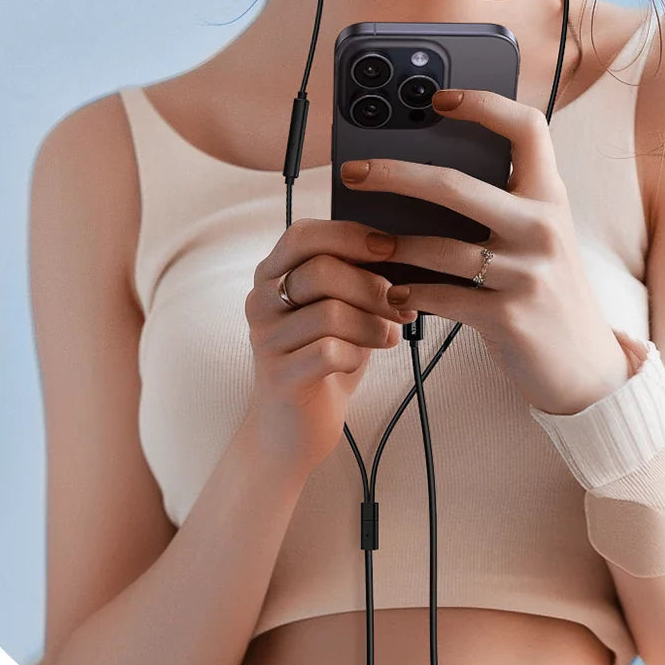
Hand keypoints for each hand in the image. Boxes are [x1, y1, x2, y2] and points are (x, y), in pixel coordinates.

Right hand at [244, 218, 417, 473]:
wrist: (294, 429)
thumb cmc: (324, 360)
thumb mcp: (339, 310)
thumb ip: (354, 279)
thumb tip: (400, 253)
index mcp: (272, 275)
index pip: (303, 236)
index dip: (349, 235)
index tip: (391, 247)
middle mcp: (260, 302)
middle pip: (321, 271)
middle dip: (373, 286)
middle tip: (403, 305)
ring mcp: (265, 340)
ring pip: (331, 313)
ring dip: (373, 325)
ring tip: (389, 337)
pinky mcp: (278, 377)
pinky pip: (329, 352)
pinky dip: (356, 355)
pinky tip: (356, 362)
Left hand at [338, 88, 631, 415]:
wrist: (586, 366)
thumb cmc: (548, 290)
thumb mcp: (539, 237)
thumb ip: (504, 202)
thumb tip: (423, 176)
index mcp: (550, 197)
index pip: (527, 128)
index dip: (484, 103)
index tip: (439, 99)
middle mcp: (543, 227)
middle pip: (456, 184)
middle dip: (395, 174)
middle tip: (355, 171)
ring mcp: (527, 272)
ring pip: (440, 247)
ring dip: (393, 246)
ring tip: (368, 244)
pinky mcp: (510, 316)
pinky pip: (443, 296)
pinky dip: (411, 293)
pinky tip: (395, 292)